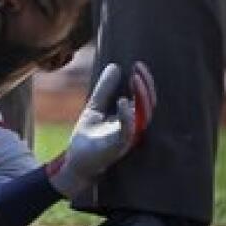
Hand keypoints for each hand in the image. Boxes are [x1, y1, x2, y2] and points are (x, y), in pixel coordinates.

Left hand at [47, 62, 155, 200]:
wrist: (76, 161)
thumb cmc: (89, 136)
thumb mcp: (95, 106)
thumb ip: (105, 89)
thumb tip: (115, 66)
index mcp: (130, 118)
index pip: (145, 99)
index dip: (144, 82)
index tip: (138, 64)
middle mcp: (133, 128)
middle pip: (149, 106)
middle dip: (146, 86)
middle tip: (139, 68)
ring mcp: (128, 137)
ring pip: (143, 117)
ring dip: (141, 97)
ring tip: (135, 79)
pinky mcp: (118, 146)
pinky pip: (129, 131)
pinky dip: (128, 116)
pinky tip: (123, 101)